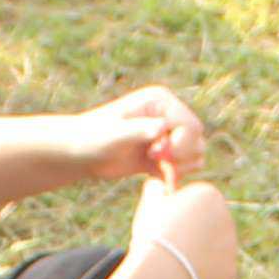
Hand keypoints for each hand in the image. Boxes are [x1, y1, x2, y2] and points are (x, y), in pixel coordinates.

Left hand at [82, 84, 208, 180]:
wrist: (80, 153)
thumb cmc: (93, 138)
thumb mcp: (115, 135)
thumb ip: (139, 131)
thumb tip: (162, 128)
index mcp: (161, 101)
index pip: (190, 126)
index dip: (179, 144)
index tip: (153, 153)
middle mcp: (168, 115)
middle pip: (197, 139)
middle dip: (180, 156)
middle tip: (153, 160)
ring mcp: (168, 135)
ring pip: (196, 154)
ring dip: (180, 167)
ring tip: (153, 168)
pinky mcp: (163, 155)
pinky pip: (184, 168)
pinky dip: (174, 176)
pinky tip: (152, 177)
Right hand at [128, 174, 239, 278]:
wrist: (164, 271)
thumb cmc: (156, 233)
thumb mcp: (150, 204)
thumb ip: (155, 188)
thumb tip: (157, 184)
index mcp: (209, 195)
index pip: (194, 204)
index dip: (176, 214)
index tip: (163, 225)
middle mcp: (227, 218)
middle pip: (205, 227)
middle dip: (190, 235)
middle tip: (168, 247)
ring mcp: (231, 246)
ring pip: (210, 251)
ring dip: (196, 256)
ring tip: (176, 264)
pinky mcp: (230, 271)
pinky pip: (214, 274)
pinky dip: (202, 277)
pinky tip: (186, 278)